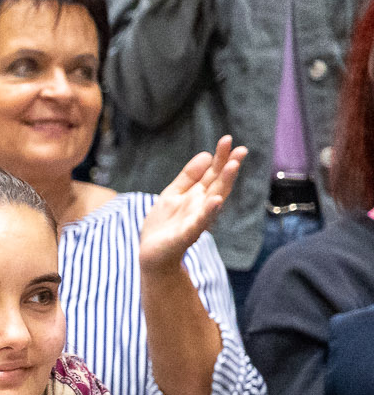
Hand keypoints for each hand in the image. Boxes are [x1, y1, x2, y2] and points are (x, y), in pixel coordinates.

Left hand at [139, 136, 244, 271]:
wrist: (152, 255)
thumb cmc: (164, 225)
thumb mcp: (173, 194)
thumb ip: (188, 176)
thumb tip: (206, 154)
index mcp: (197, 195)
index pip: (212, 173)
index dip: (220, 157)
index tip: (227, 140)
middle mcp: (201, 206)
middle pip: (218, 183)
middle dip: (229, 166)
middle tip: (241, 149)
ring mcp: (196, 219)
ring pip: (213, 199)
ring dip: (224, 183)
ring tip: (233, 166)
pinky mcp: (187, 234)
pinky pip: (199, 222)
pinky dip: (208, 212)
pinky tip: (216, 200)